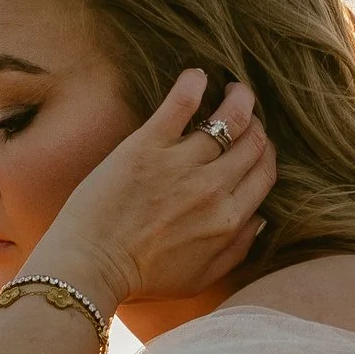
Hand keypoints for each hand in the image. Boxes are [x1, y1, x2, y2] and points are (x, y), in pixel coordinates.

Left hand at [30, 70, 276, 316]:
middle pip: (252, 142)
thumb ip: (236, 250)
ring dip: (237, 98)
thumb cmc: (141, 278)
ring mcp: (180, 165)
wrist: (89, 268)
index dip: (265, 152)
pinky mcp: (146, 147)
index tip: (256, 142)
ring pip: (228, 118)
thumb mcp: (200, 278)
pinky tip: (197, 75)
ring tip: (233, 88)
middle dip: (256, 122)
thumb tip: (260, 219)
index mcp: (229, 219)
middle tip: (246, 112)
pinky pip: (180, 104)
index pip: (264, 172)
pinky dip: (193, 84)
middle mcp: (212, 189)